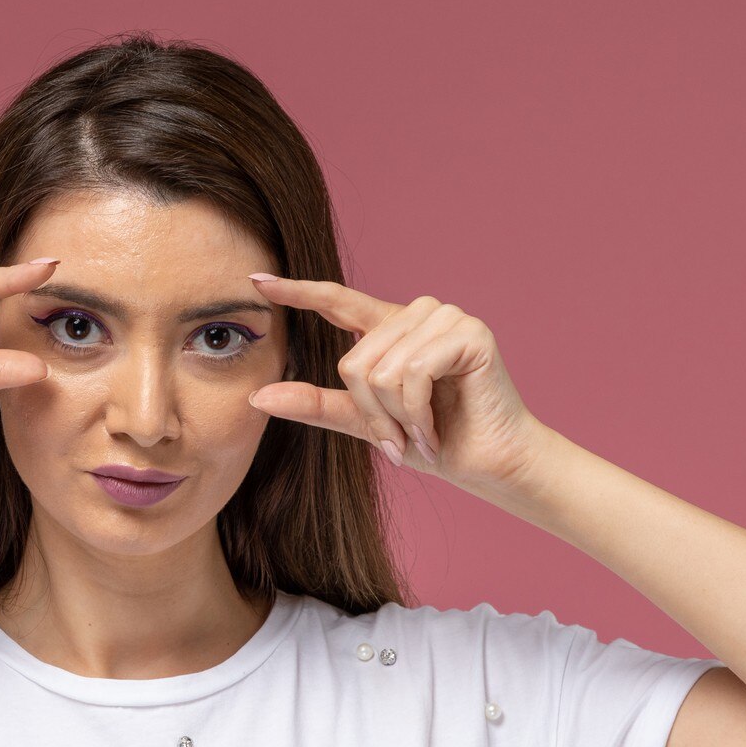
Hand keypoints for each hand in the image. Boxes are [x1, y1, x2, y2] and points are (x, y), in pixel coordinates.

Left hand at [244, 276, 545, 487]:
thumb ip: (315, 405)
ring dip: (397, 417)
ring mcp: (445, 317)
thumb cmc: (434, 443)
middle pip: (354, 361)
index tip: (257, 281)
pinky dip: (417, 413)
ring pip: (380, 370)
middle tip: (401, 438)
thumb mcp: (365, 424)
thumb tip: (257, 396)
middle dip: (373, 413)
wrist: (488, 465)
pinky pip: (412, 373)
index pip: (337, 301)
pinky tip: (434, 429)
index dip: (298, 292)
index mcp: (390, 329)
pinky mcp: (469, 332)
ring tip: (422, 433)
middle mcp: (417, 314)